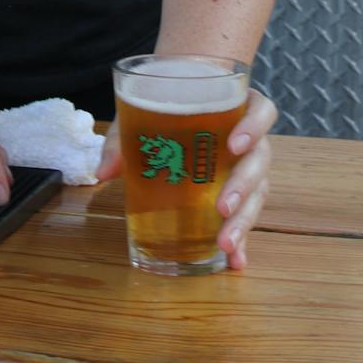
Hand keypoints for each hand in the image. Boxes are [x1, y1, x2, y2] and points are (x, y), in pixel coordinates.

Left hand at [96, 87, 276, 270]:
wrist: (178, 102)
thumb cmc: (168, 105)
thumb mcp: (142, 110)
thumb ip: (123, 136)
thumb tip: (102, 172)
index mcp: (236, 106)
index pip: (261, 111)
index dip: (253, 126)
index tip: (234, 145)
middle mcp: (250, 138)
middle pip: (261, 159)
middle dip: (244, 186)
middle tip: (223, 208)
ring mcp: (247, 167)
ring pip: (258, 191)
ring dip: (245, 219)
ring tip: (226, 244)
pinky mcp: (240, 193)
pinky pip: (247, 215)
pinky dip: (244, 239)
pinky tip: (236, 261)